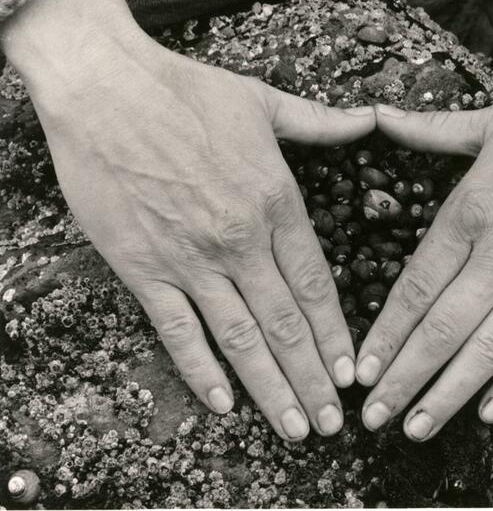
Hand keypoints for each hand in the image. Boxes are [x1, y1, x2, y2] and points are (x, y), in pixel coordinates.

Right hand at [2, 0, 374, 439]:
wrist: (104, 86)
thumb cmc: (185, 90)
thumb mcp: (265, 101)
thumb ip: (322, 123)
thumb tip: (368, 120)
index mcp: (276, 203)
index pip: (316, 286)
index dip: (335, 335)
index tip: (350, 373)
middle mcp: (241, 241)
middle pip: (287, 325)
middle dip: (313, 379)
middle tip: (332, 423)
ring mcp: (192, 260)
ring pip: (241, 339)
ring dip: (271, 389)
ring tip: (294, 428)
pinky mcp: (143, 268)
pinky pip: (178, 331)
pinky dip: (200, 370)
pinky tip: (222, 403)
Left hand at [357, 42, 492, 439]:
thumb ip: (430, 130)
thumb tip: (379, 117)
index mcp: (471, 214)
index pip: (414, 287)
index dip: (383, 334)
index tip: (360, 368)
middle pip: (439, 330)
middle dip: (401, 378)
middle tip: (371, 417)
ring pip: (485, 351)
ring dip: (445, 395)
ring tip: (414, 429)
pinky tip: (488, 413)